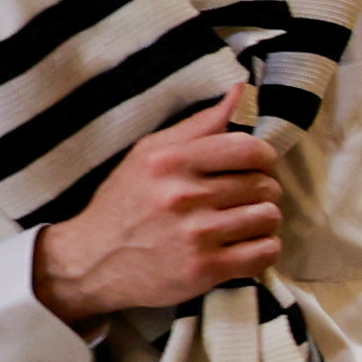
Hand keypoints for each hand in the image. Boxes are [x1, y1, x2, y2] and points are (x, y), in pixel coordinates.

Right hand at [33, 89, 283, 319]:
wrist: (92, 261)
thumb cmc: (126, 202)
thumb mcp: (150, 153)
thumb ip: (200, 124)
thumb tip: (243, 91)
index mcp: (171, 162)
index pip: (250, 149)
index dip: (264, 158)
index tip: (256, 166)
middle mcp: (184, 196)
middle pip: (264, 185)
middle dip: (261, 190)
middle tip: (242, 198)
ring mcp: (197, 236)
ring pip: (269, 218)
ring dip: (262, 221)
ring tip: (241, 222)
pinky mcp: (206, 270)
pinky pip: (266, 252)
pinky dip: (263, 249)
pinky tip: (244, 246)